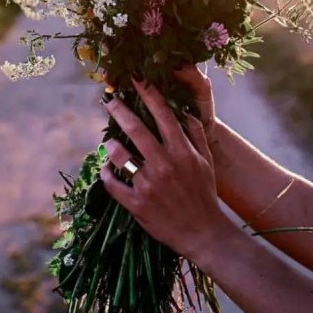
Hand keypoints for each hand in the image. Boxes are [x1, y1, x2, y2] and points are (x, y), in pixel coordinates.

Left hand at [100, 78, 227, 261]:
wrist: (203, 234)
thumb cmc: (205, 194)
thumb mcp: (206, 161)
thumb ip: (195, 134)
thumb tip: (184, 112)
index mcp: (182, 151)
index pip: (163, 114)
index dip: (148, 93)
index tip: (136, 78)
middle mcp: (164, 164)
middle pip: (136, 129)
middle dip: (120, 110)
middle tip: (108, 99)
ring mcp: (149, 185)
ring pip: (121, 155)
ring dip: (111, 145)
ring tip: (108, 141)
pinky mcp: (137, 204)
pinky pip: (113, 184)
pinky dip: (106, 174)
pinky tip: (106, 169)